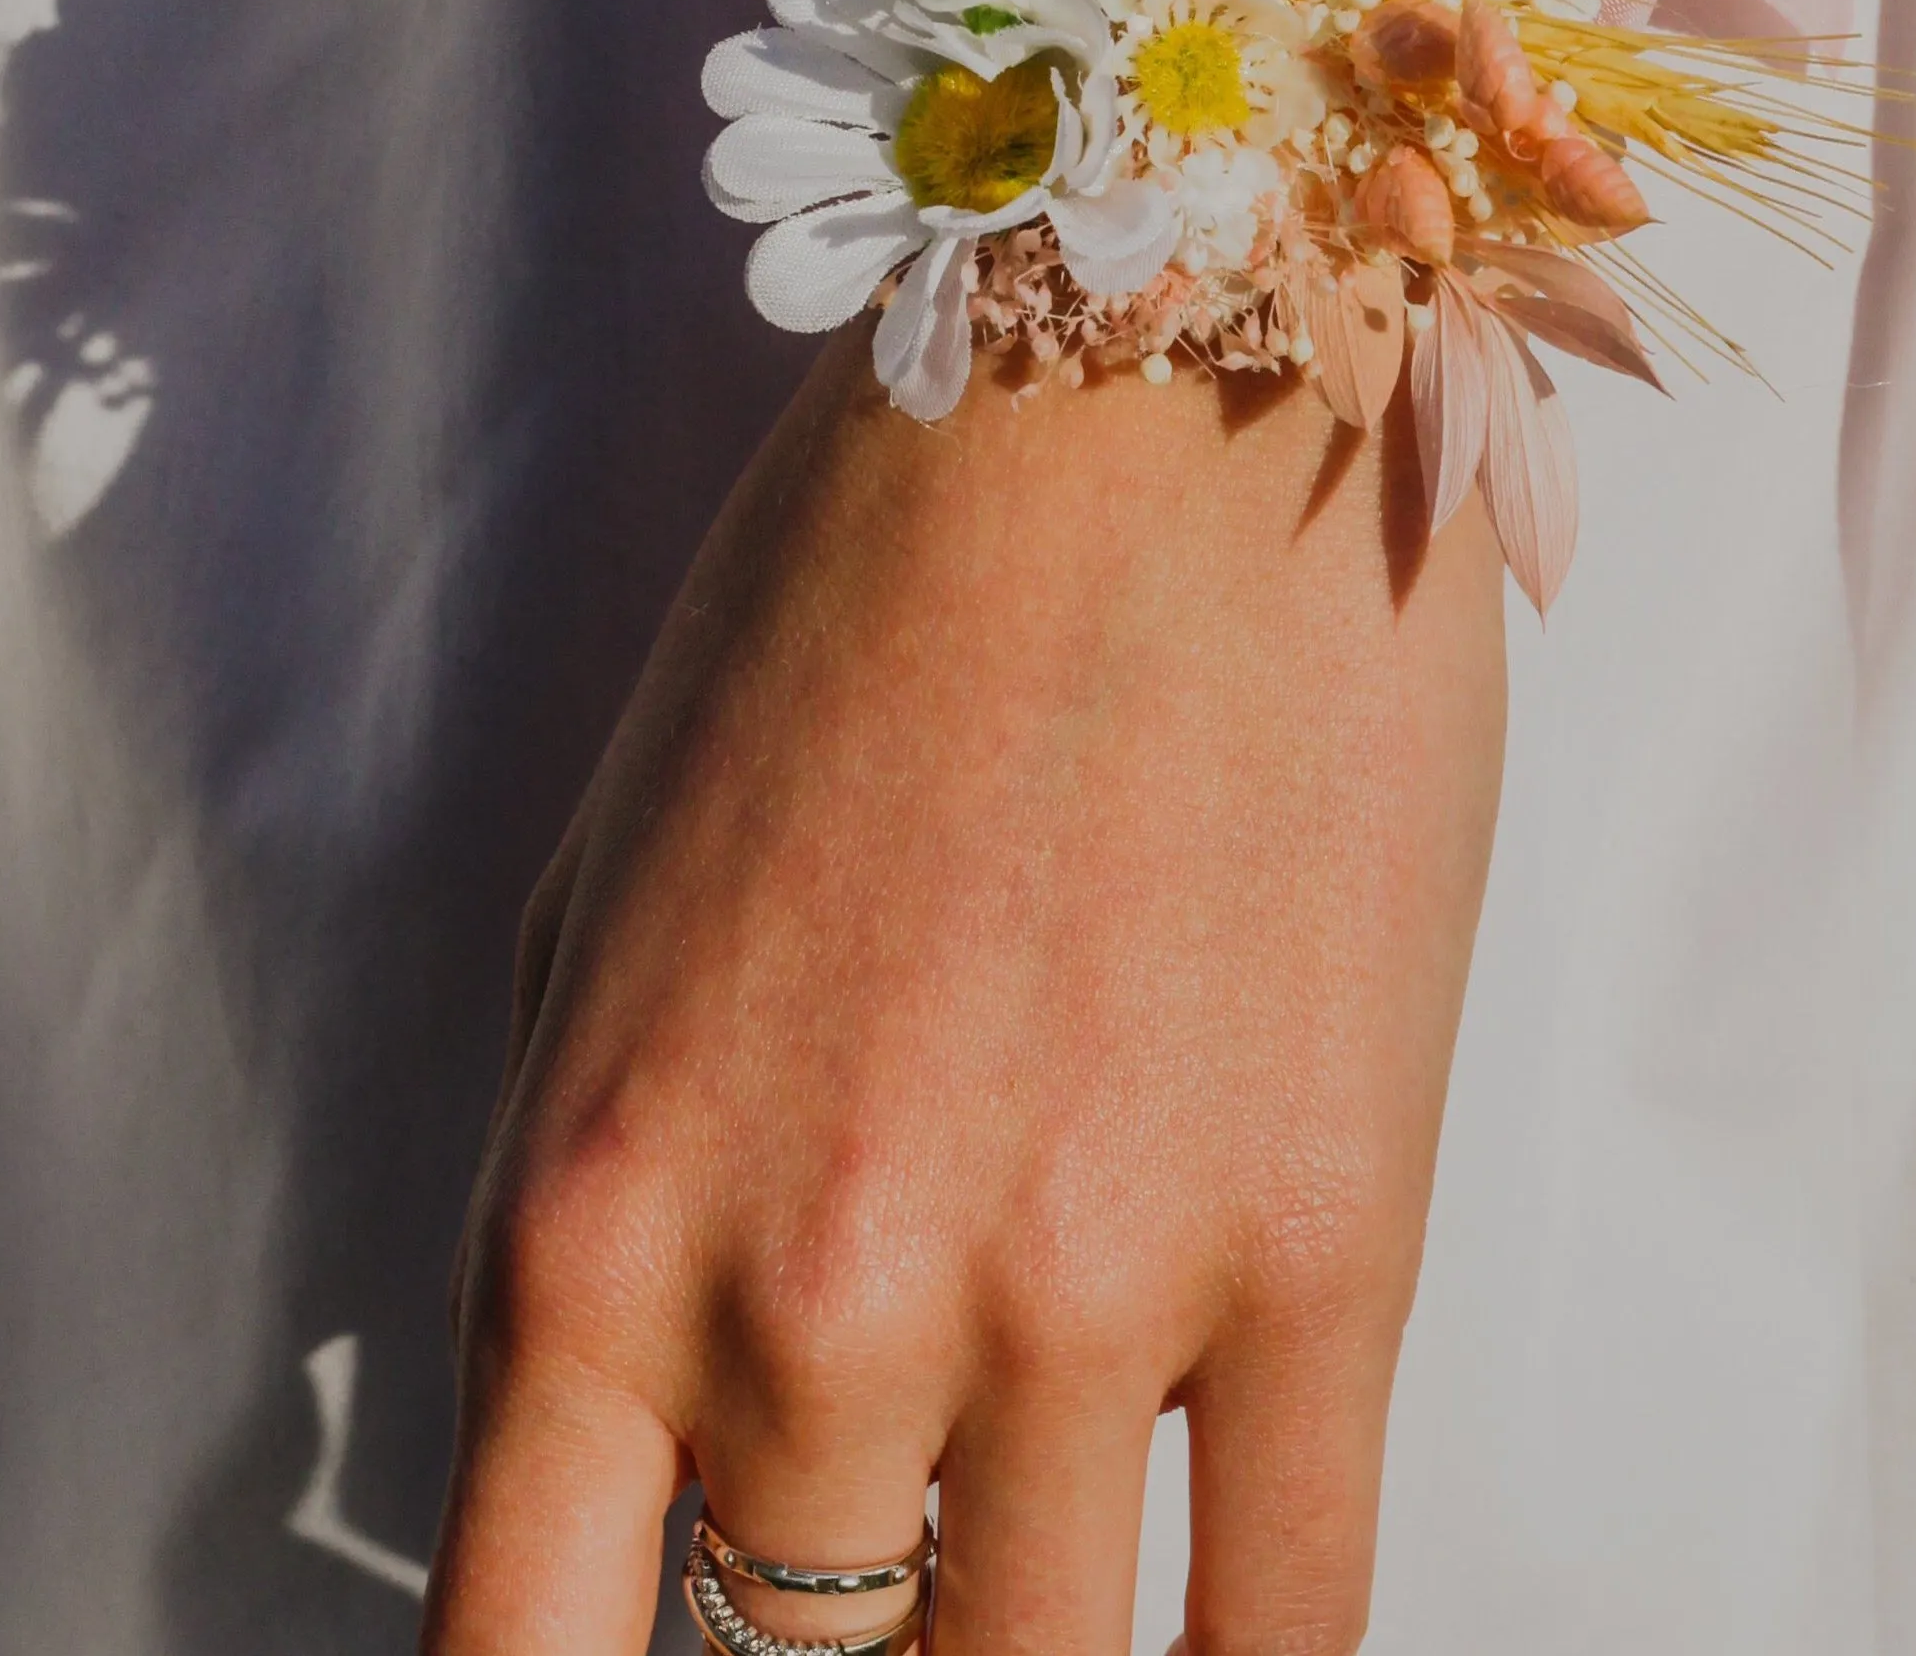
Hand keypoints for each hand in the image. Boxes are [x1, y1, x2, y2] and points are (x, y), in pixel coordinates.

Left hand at [424, 322, 1508, 1655]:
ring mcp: (1084, 1291)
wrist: (1143, 384)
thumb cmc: (870, 603)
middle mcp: (818, 1299)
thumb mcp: (602, 915)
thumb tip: (621, 1484)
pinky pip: (1286, 1630)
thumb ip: (587, 1231)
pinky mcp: (1328, 1248)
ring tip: (1038, 1568)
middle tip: (889, 1566)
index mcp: (594, 1218)